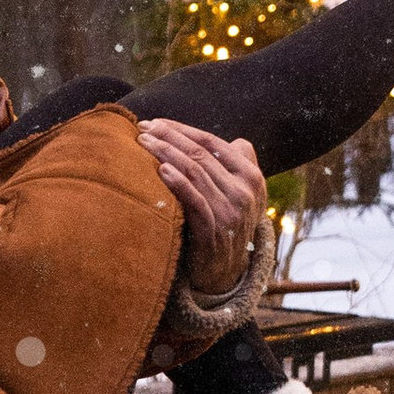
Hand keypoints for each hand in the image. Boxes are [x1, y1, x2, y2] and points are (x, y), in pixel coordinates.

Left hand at [139, 119, 265, 298]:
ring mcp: (232, 212)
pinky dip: (177, 182)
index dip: (182, 129)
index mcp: (252, 176)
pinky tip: (160, 170)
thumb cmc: (224, 223)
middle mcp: (246, 192)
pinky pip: (194, 200)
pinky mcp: (215, 231)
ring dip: (166, 153)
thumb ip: (237, 166)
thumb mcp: (238, 193)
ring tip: (143, 143)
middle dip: (168, 137)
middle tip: (142, 127)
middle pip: (201, 154)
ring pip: (195, 172)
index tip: (155, 122)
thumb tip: (238, 140)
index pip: (212, 142)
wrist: (224, 271)